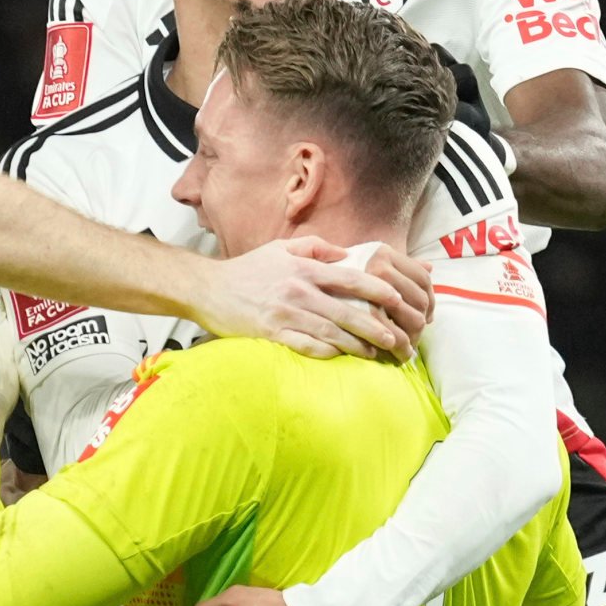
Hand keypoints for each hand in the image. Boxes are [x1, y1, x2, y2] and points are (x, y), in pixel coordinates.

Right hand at [198, 238, 433, 359]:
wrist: (208, 289)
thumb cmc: (247, 269)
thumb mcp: (281, 248)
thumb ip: (315, 247)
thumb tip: (346, 254)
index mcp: (304, 269)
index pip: (350, 278)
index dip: (377, 290)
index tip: (397, 299)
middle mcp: (298, 292)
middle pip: (346, 312)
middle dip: (375, 327)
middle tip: (396, 338)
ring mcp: (285, 315)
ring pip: (331, 333)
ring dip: (356, 345)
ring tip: (375, 353)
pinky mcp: (272, 334)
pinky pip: (307, 346)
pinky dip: (327, 353)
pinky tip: (342, 357)